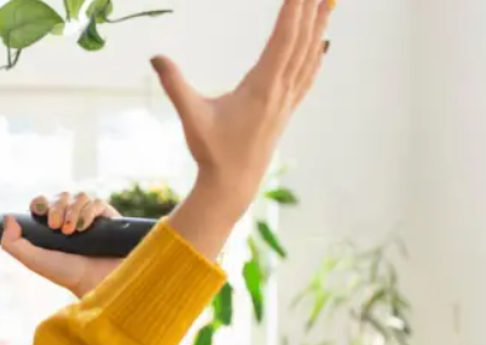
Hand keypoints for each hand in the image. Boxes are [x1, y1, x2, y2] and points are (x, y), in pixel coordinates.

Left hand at [1, 193, 123, 297]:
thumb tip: (8, 219)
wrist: (96, 282)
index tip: (39, 211)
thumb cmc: (65, 274)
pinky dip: (89, 211)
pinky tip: (84, 228)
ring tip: (72, 231)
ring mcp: (90, 218)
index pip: (43, 202)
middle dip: (57, 208)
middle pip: (61, 196)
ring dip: (73, 210)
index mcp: (51, 226)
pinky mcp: (108, 219)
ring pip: (80, 196)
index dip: (40, 202)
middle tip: (56, 227)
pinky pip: (98, 203)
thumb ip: (12, 244)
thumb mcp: (33, 261)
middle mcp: (71, 219)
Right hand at [152, 0, 331, 204]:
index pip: (283, 39)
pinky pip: (307, 74)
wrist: (234, 185)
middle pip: (302, 41)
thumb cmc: (212, 152)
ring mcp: (287, 100)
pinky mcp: (286, 108)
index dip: (293, 11)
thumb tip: (155, 57)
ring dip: (319, 26)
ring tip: (329, 0)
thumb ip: (175, 85)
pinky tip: (322, 43)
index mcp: (262, 87)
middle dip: (312, 9)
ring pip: (309, 55)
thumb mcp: (191, 117)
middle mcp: (281, 90)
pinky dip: (316, 53)